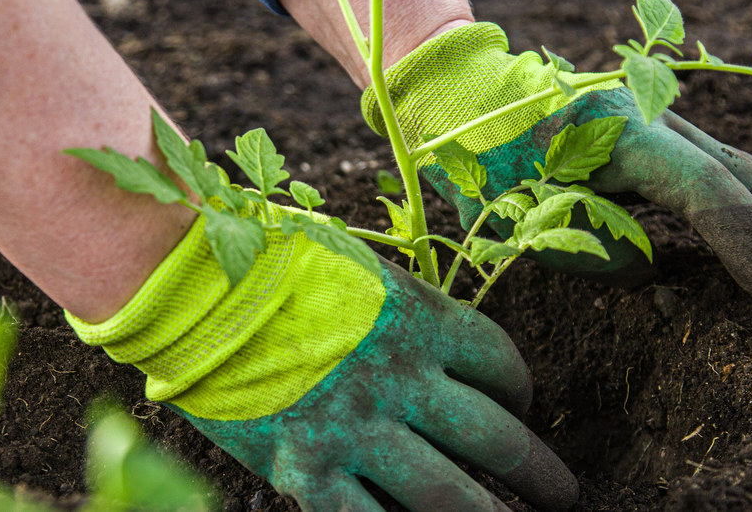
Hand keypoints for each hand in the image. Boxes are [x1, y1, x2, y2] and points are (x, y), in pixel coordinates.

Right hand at [68, 201, 575, 510]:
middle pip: (495, 438)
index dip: (521, 392)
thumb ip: (403, 310)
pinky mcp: (307, 470)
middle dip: (538, 473)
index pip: (499, 365)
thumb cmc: (271, 263)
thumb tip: (435, 346)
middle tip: (561, 494)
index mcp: (420, 320)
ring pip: (448, 496)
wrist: (190, 284)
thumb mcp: (358, 270)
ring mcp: (356, 431)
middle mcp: (402, 380)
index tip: (521, 408)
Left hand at [361, 23, 751, 298]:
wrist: (472, 95)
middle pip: (742, 172)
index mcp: (616, 135)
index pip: (703, 189)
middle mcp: (653, 118)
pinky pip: (729, 163)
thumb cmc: (485, 159)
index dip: (748, 239)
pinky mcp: (665, 130)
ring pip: (746, 162)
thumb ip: (588, 246)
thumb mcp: (517, 213)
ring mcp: (664, 118)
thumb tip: (651, 266)